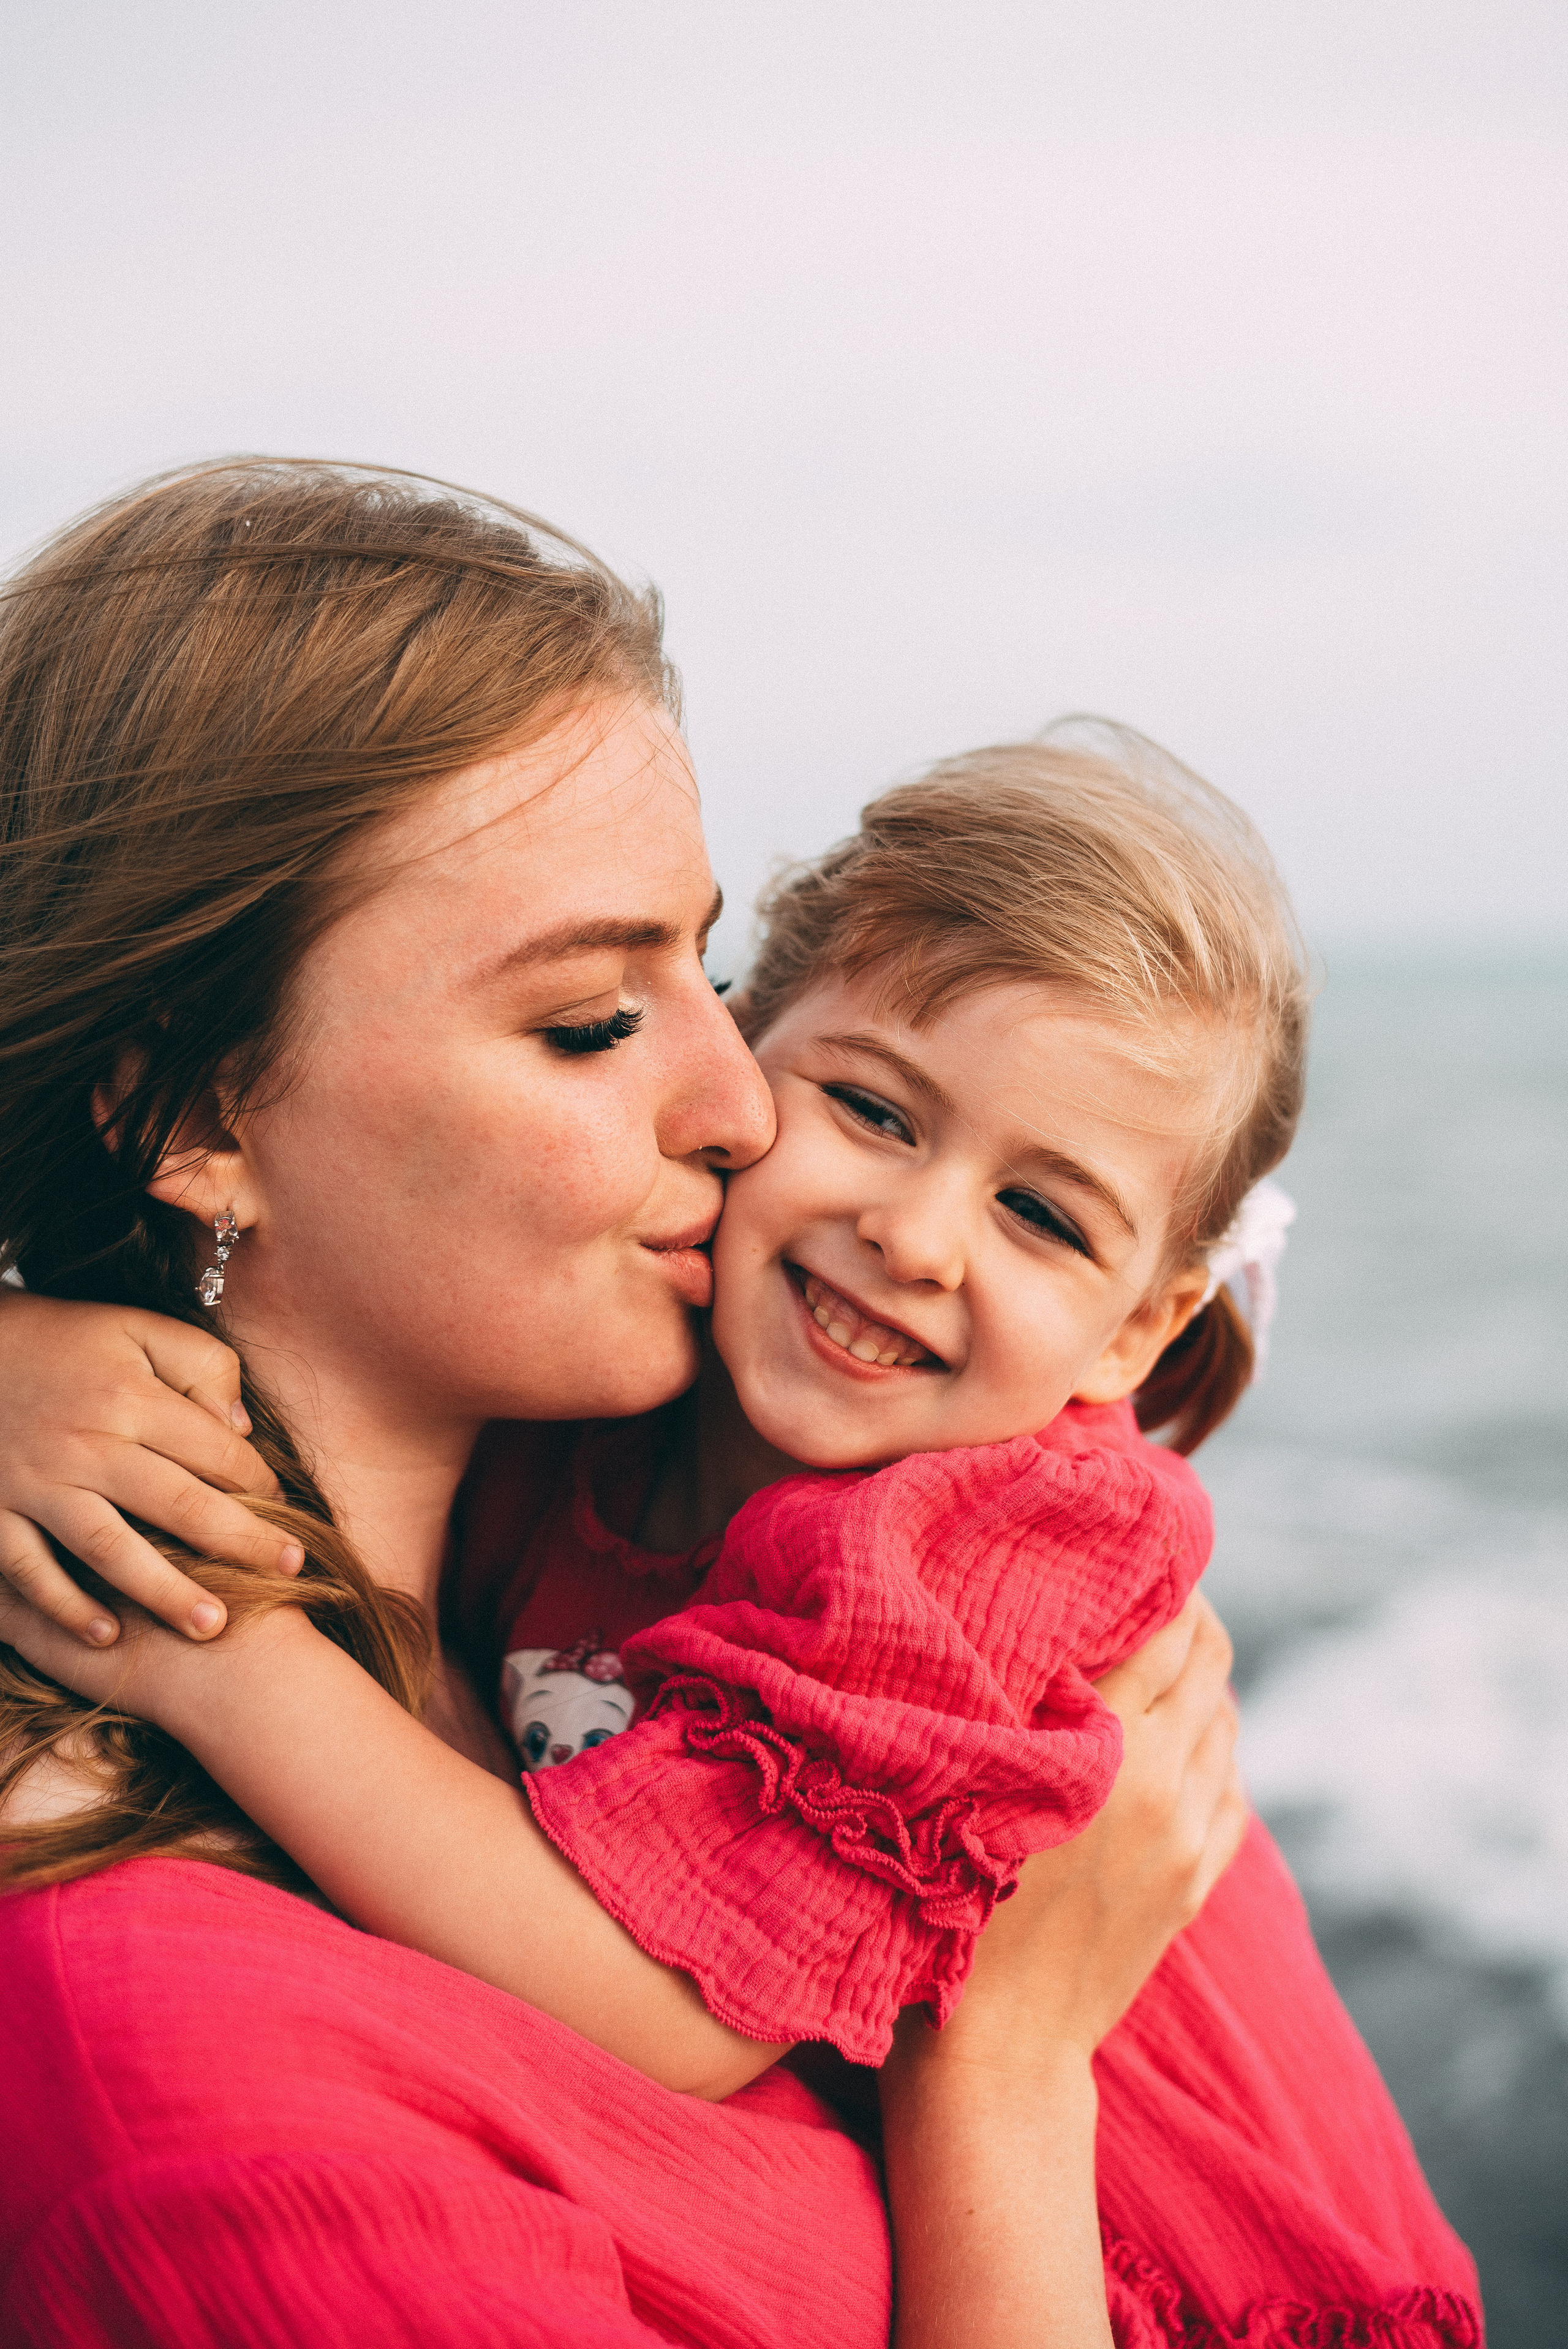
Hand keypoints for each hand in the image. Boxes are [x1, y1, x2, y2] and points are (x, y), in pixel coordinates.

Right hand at [0, 1291, 300, 1647]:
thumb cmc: (66, 1339)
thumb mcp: (139, 1327)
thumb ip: (201, 1365)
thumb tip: (241, 1428)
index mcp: (129, 1397)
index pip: (211, 1449)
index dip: (258, 1482)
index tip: (286, 1510)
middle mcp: (87, 1444)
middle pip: (175, 1503)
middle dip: (238, 1543)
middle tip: (289, 1573)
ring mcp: (37, 1483)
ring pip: (108, 1547)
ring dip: (161, 1591)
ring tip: (211, 1625)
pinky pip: (28, 1569)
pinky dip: (64, 1605)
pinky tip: (107, 1636)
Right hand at [875, 1596, 1243, 2348]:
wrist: (996, 2048)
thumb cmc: (944, 1898)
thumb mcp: (966, 1773)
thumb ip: (1015, 1689)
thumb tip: (1045, 1599)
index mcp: (1102, 1744)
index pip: (1164, 1619)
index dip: (1152, 1570)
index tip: (1122, 1540)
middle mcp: (1163, 1779)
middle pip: (1211, 1655)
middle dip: (1184, 1609)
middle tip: (1140, 1581)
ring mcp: (1192, 1832)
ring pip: (1226, 1713)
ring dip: (1198, 1675)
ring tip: (1149, 1652)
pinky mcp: (1202, 1874)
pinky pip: (1231, 1777)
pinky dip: (1208, 1739)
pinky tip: (1167, 1734)